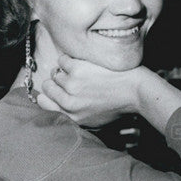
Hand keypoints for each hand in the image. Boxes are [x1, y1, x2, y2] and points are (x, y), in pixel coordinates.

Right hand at [38, 55, 180, 131]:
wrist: (136, 91)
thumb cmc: (120, 105)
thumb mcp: (96, 120)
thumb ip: (76, 115)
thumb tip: (60, 106)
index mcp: (72, 116)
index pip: (44, 103)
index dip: (48, 94)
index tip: (54, 88)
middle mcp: (69, 102)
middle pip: (47, 86)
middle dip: (57, 81)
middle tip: (70, 77)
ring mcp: (71, 85)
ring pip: (55, 73)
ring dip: (64, 70)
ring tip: (79, 70)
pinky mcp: (77, 68)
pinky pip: (62, 60)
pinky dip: (69, 59)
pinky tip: (82, 62)